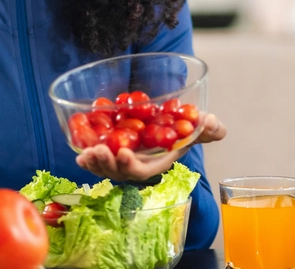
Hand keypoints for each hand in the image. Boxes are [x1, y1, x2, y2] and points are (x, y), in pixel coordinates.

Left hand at [75, 113, 226, 181]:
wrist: (168, 121)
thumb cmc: (184, 127)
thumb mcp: (198, 125)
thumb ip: (210, 127)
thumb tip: (215, 123)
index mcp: (156, 162)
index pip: (143, 171)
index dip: (132, 166)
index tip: (124, 154)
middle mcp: (138, 165)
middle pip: (120, 172)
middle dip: (108, 165)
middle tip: (101, 151)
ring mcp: (122, 161)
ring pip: (105, 169)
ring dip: (95, 164)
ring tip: (87, 153)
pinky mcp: (111, 152)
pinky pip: (97, 161)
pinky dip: (88, 159)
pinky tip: (80, 151)